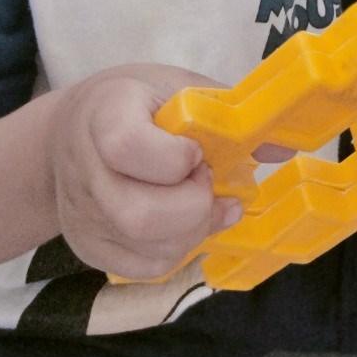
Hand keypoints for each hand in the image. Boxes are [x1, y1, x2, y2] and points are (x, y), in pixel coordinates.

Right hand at [50, 65, 248, 281]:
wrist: (69, 133)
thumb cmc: (136, 103)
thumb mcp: (179, 88)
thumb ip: (228, 114)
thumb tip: (286, 148)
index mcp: (104, 114)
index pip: (127, 146)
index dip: (174, 157)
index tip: (196, 150)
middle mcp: (85, 170)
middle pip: (138, 215)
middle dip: (194, 207)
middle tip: (208, 183)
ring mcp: (82, 217)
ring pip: (147, 250)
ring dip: (194, 231)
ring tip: (204, 201)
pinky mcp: (88, 248)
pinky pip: (144, 269)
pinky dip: (179, 251)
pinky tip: (188, 223)